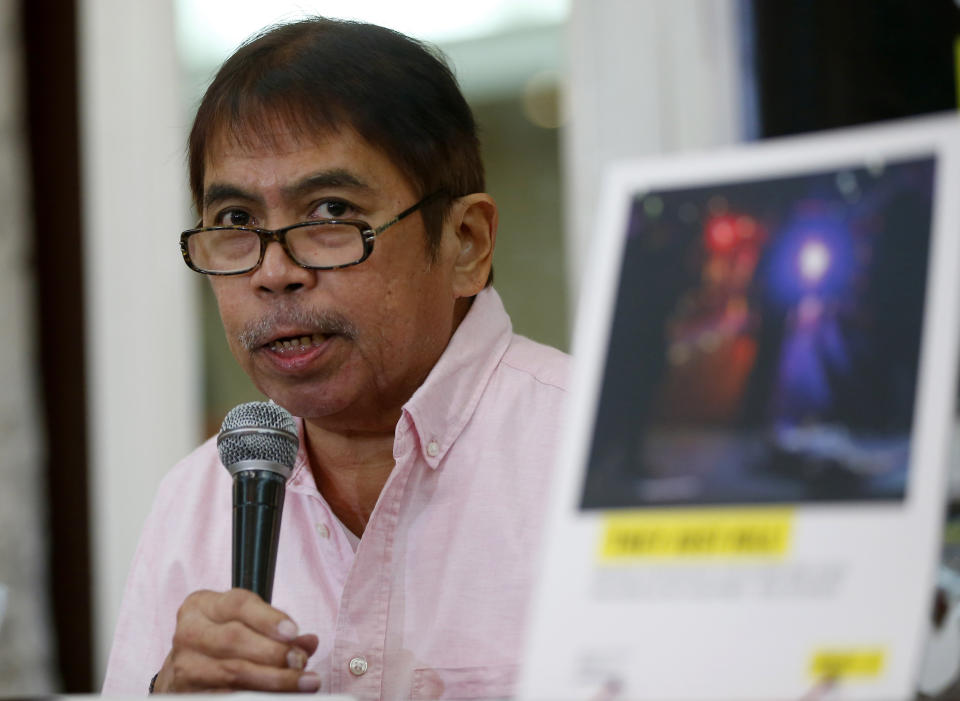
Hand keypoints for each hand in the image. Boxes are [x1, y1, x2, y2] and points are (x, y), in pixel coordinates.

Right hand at [152, 588, 319, 692]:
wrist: (186, 670)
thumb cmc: (223, 639)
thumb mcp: (246, 623)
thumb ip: (278, 630)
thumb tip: (309, 642)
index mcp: (202, 605)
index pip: (238, 604)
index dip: (268, 618)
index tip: (294, 632)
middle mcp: (189, 633)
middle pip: (235, 639)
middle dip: (274, 652)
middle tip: (301, 661)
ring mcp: (185, 666)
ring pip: (233, 673)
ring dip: (274, 680)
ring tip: (305, 682)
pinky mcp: (187, 694)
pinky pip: (226, 697)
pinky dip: (256, 696)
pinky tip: (279, 696)